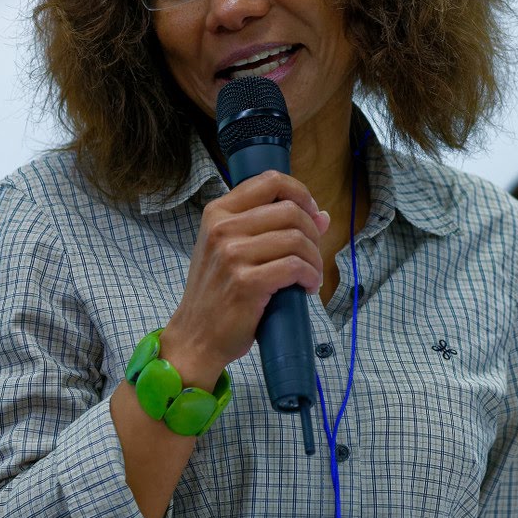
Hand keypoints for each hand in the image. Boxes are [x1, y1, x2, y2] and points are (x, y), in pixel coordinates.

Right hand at [163, 171, 330, 385]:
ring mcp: (232, 255)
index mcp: (218, 212)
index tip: (311, 212)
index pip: (270, 181)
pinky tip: (307, 287)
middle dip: (312, 233)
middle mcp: (222, 228)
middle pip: (290, 210)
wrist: (195, 336)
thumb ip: (271, 227)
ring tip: (310, 275)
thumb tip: (322, 215)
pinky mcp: (246, 282)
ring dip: (314, 259)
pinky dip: (310, 277)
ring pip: (297, 239)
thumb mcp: (233, 250)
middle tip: (312, 255)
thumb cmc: (218, 292)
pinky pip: (295, 267)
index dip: (300, 192)